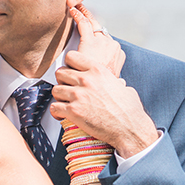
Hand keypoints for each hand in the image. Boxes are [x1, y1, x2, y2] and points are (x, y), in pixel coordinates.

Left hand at [51, 14, 157, 156]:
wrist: (130, 128)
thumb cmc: (129, 109)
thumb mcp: (123, 87)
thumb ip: (114, 81)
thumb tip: (118, 83)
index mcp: (98, 70)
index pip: (72, 57)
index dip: (69, 65)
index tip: (71, 72)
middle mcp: (86, 80)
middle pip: (60, 73)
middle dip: (62, 81)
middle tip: (68, 90)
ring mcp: (79, 95)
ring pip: (56, 90)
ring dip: (59, 97)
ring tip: (66, 104)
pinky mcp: (73, 111)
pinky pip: (54, 108)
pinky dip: (56, 112)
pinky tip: (63, 115)